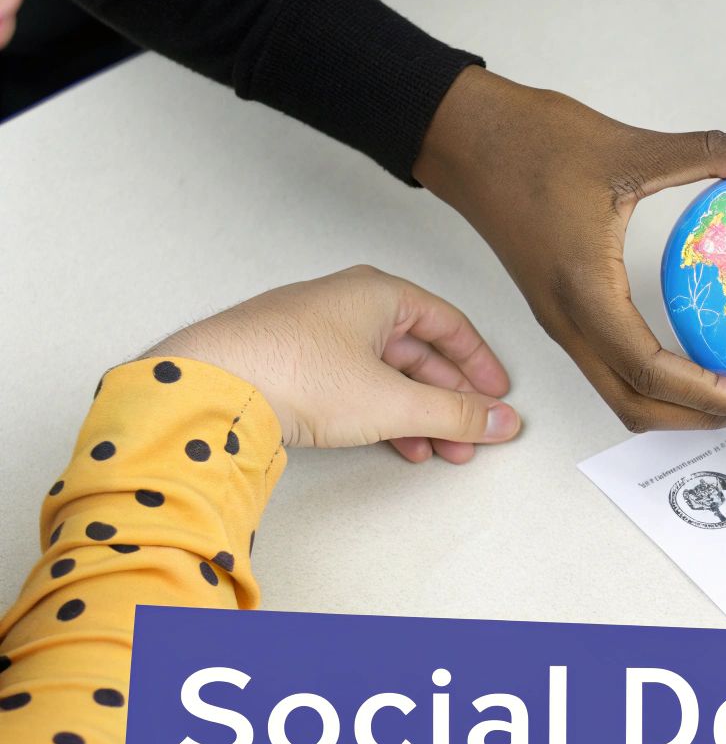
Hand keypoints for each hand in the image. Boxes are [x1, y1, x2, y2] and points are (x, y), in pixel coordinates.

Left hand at [146, 265, 521, 462]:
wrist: (208, 388)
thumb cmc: (292, 372)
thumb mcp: (394, 402)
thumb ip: (456, 414)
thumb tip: (498, 420)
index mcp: (378, 293)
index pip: (449, 324)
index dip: (479, 363)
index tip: (496, 394)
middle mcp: (345, 304)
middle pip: (417, 351)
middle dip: (449, 398)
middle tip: (471, 433)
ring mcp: (312, 333)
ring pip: (384, 372)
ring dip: (417, 413)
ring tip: (437, 449)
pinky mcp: (286, 364)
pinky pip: (351, 384)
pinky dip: (380, 413)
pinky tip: (392, 442)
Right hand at [415, 67, 725, 430]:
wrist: (462, 135)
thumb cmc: (529, 141)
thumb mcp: (631, 147)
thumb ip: (711, 151)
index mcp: (584, 291)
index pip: (650, 370)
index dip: (710, 394)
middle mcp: (568, 320)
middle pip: (635, 405)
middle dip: (701, 418)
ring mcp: (560, 321)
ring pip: (620, 393)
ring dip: (678, 407)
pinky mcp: (560, 312)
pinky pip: (611, 367)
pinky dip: (656, 380)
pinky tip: (701, 356)